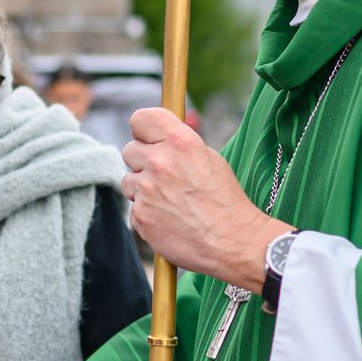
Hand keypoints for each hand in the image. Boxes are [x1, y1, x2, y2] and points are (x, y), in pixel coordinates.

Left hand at [122, 107, 288, 289]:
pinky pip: (134, 207)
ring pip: (128, 180)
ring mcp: (147, 190)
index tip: (148, 138)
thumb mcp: (209, 159)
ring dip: (143, 189)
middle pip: (130, 150)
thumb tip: (159, 137)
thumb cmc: (225, 200)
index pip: (140, 119)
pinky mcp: (140, 215)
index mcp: (181, 142)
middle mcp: (160, 162)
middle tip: (165, 177)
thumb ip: (179, 144)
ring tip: (170, 201)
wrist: (233, 241)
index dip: (143, 130)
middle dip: (143, 162)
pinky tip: (169, 219)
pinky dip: (146, 213)